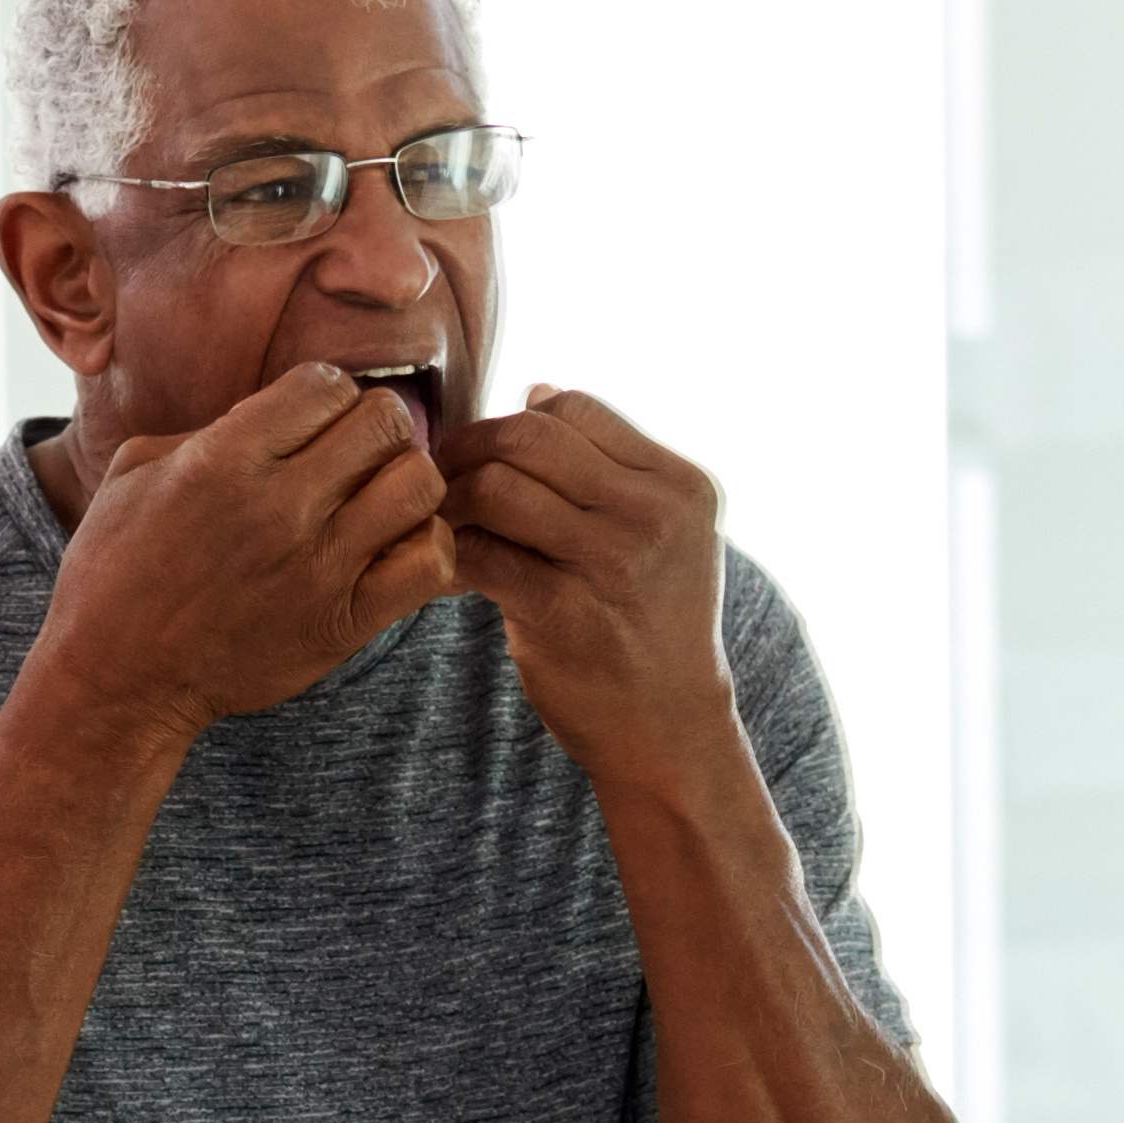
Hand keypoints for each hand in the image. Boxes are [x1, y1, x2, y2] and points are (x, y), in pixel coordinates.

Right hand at [33, 364, 461, 736]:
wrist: (118, 678)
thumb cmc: (116, 571)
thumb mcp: (136, 472)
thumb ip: (210, 429)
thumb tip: (275, 413)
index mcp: (225, 458)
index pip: (328, 383)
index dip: (328, 395)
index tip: (313, 424)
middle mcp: (280, 507)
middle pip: (385, 423)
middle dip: (375, 430)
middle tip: (354, 459)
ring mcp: (320, 568)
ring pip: (420, 485)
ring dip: (406, 484)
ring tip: (378, 502)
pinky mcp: (345, 623)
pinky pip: (430, 562)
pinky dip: (425, 547)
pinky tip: (392, 551)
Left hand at [438, 387, 739, 786]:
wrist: (670, 729)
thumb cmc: (650, 626)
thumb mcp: (661, 536)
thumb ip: (606, 467)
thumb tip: (538, 393)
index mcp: (681, 485)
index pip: (576, 409)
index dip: (517, 422)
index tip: (488, 455)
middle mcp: (655, 516)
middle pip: (531, 435)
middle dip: (470, 447)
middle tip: (442, 477)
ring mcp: (614, 564)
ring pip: (500, 486)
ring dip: (453, 498)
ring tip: (443, 523)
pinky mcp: (566, 614)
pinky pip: (480, 553)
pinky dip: (448, 552)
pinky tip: (446, 570)